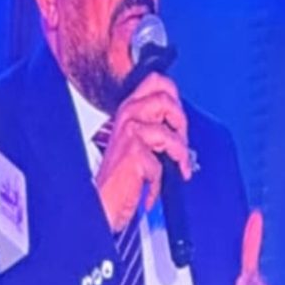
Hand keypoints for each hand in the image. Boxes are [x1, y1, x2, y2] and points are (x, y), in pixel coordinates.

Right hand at [94, 73, 192, 231]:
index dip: (175, 96)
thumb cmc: (120, 177)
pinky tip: (153, 187)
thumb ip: (156, 126)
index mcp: (129, 110)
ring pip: (170, 131)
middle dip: (182, 122)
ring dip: (180, 154)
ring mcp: (129, 133)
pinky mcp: (134, 153)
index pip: (156, 82)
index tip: (179, 121)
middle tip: (182, 144)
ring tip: (178, 168)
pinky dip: (163, 179)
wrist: (102, 203)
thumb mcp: (139, 144)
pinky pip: (164, 161)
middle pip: (166, 97)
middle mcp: (127, 117)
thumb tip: (181, 122)